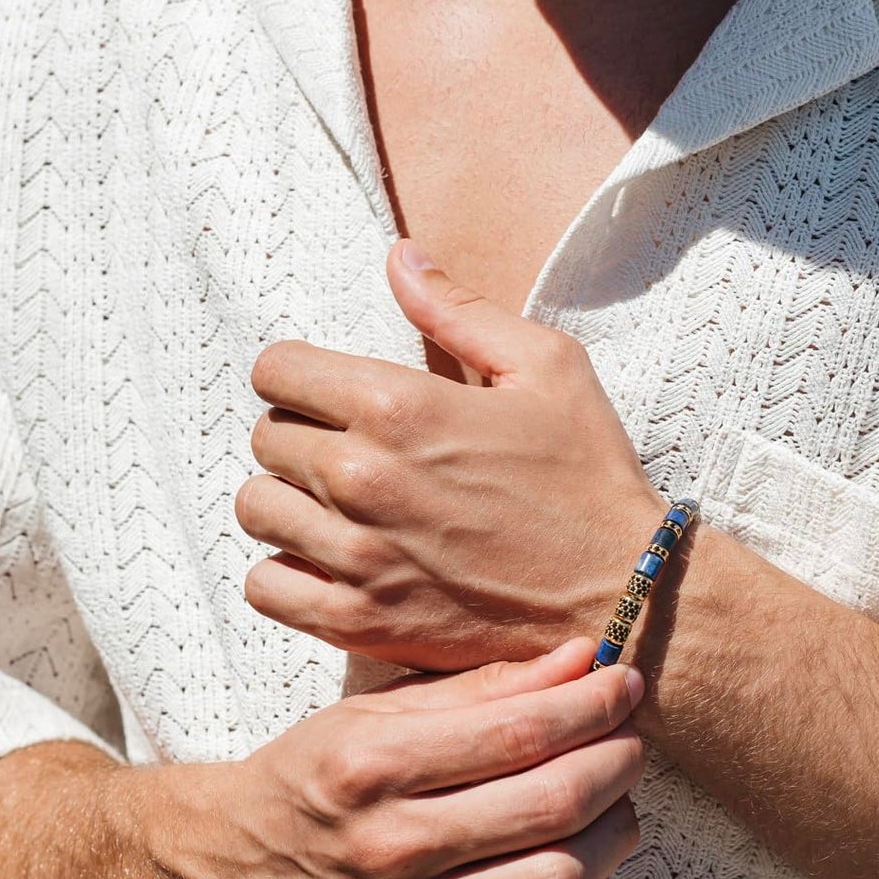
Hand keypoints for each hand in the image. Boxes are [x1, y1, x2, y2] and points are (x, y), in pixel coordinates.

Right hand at [163, 640, 645, 878]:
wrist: (236, 871)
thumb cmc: (316, 774)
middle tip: (631, 737)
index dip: (589, 704)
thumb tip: (578, 659)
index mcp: (373, 765)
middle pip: (548, 805)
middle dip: (615, 761)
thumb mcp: (376, 711)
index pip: (516, 732)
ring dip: (614, 835)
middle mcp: (392, 847)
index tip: (624, 681)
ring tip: (619, 802)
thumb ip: (479, 687)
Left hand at [237, 239, 665, 669]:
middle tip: (348, 449)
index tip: (328, 392)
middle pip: (265, 436)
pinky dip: (284, 573)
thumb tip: (397, 255)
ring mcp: (355, 556)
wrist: (623, 595)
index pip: (277, 369)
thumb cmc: (588, 475)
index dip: (297, 373)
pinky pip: (265, 588)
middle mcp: (362, 477)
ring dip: (288, 501)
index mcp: (399, 405)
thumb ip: (458, 308)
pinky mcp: (359, 622)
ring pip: (256, 509)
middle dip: (299, 433)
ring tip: (334, 506)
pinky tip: (326, 562)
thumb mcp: (546, 367)